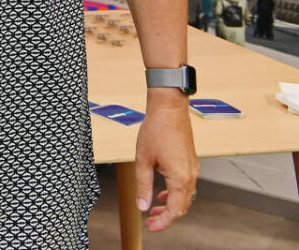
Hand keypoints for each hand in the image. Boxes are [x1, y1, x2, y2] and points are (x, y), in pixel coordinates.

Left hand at [134, 91, 197, 231]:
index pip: (175, 210)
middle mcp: (191, 176)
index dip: (163, 222)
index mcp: (180, 178)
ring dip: (170, 205)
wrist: (169, 109)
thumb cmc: (156, 130)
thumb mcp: (143, 160)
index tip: (150, 227)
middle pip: (182, 206)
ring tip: (154, 208)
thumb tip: (142, 206)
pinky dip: (174, 193)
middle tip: (150, 221)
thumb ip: (143, 186)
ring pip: (185, 196)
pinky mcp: (191, 163)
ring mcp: (193, 169)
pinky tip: (161, 193)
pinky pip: (186, 185)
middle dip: (166, 216)